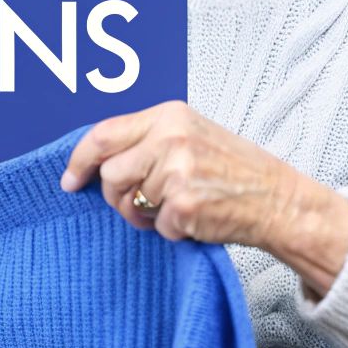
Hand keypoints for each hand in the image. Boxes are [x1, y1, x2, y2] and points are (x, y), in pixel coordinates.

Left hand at [60, 100, 347, 297]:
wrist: (277, 198)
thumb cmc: (233, 170)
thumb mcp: (191, 136)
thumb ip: (147, 141)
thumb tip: (97, 162)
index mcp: (169, 116)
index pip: (103, 134)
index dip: (79, 161)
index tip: (69, 180)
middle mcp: (170, 138)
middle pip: (110, 175)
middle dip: (119, 196)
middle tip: (146, 202)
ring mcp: (177, 171)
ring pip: (128, 203)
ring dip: (146, 215)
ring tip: (176, 207)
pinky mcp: (185, 205)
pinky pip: (156, 227)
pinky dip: (171, 231)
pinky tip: (195, 219)